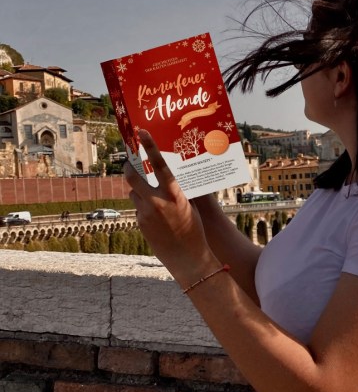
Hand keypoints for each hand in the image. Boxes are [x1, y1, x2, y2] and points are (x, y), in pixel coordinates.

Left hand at [124, 130, 219, 285]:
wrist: (187, 258)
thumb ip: (177, 191)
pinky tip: (156, 218)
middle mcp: (157, 202)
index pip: (159, 165)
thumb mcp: (190, 206)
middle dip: (129, 168)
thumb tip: (169, 178)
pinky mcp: (140, 224)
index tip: (141, 133)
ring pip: (135, 193)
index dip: (149, 147)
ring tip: (153, 201)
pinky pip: (138, 208)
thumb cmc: (195, 230)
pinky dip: (144, 208)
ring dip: (140, 192)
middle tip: (129, 163)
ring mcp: (146, 213)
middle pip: (133, 177)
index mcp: (174, 194)